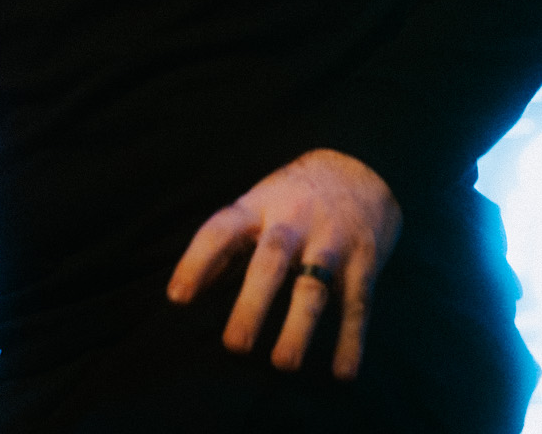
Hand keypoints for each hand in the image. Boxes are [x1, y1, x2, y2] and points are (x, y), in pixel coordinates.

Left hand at [166, 148, 401, 378]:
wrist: (358, 168)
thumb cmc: (292, 197)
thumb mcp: (257, 204)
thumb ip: (228, 244)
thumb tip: (185, 291)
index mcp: (258, 206)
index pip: (221, 230)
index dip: (198, 261)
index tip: (178, 297)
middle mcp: (293, 221)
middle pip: (270, 260)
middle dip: (253, 302)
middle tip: (235, 345)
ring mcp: (331, 240)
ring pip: (313, 286)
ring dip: (299, 326)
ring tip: (282, 363)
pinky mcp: (363, 261)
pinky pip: (358, 304)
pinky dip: (351, 339)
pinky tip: (342, 372)